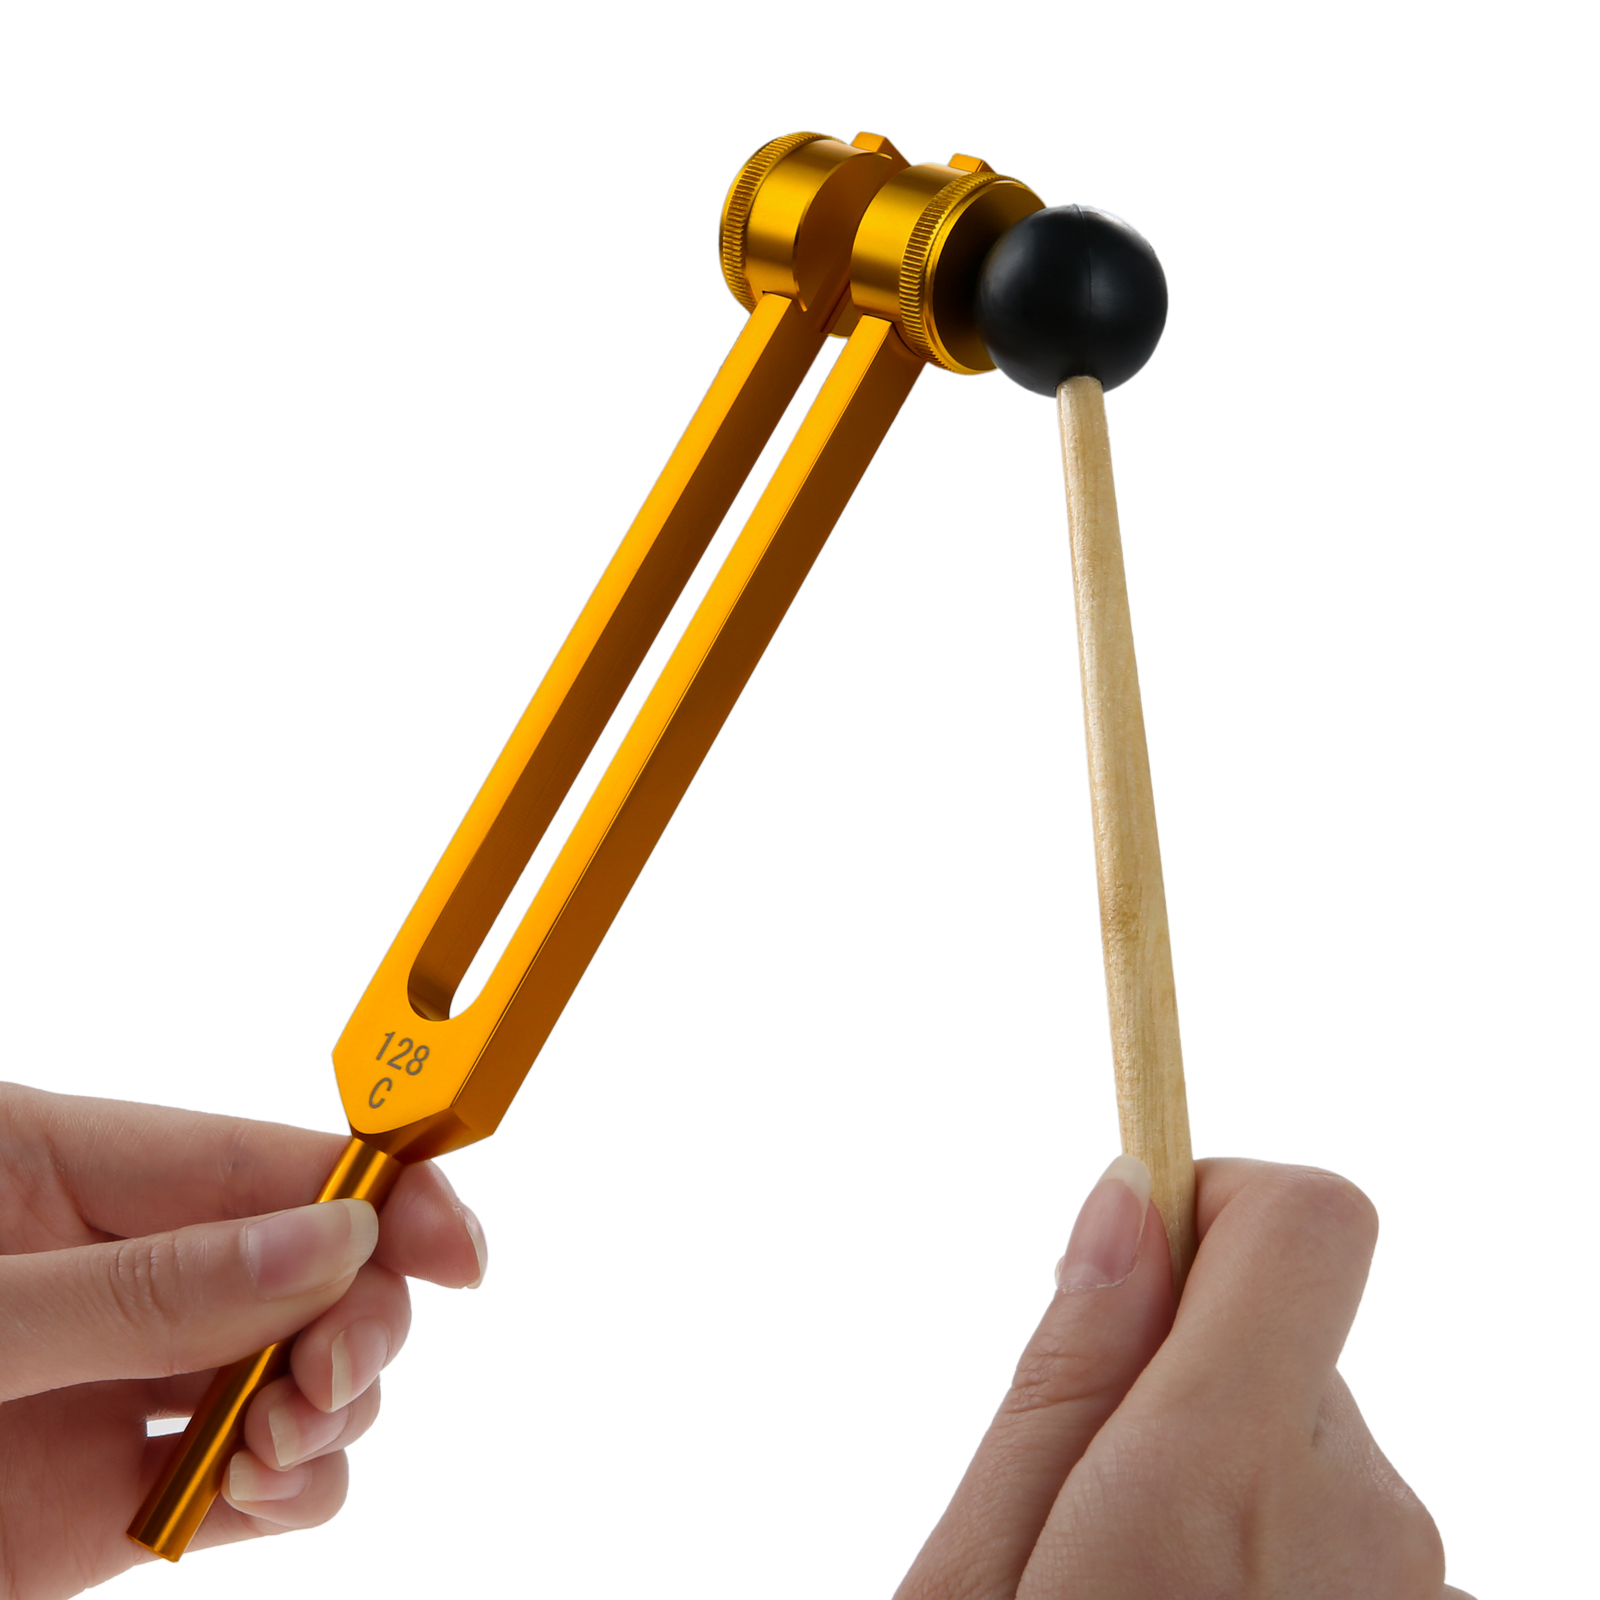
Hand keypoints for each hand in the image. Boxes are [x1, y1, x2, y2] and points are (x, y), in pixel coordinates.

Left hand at [0, 1082, 485, 1598]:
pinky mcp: (115, 1502)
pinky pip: (253, 1483)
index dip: (378, 1191)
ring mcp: (117, 1388)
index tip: (454, 1252)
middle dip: (358, 1316)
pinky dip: (295, 1490)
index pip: (260, 1160)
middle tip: (329, 1374)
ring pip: (300, 1369)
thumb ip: (144, 1288)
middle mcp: (113, 1274)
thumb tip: (334, 1240)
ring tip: (275, 1444)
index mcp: (61, 1176)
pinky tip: (260, 1491)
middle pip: (310, 1265)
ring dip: (334, 1406)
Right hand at [896, 1156, 1471, 1599]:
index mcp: (1227, 1479)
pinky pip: (1341, 1530)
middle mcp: (1364, 1522)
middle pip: (1282, 1335)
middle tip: (1087, 1508)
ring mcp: (1413, 1588)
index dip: (1217, 1196)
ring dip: (1224, 1480)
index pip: (1306, 1219)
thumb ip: (1065, 1377)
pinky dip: (1271, 1554)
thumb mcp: (977, 1571)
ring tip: (1136, 1588)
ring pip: (1302, 1441)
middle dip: (1179, 1376)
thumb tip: (1129, 1199)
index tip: (1133, 1252)